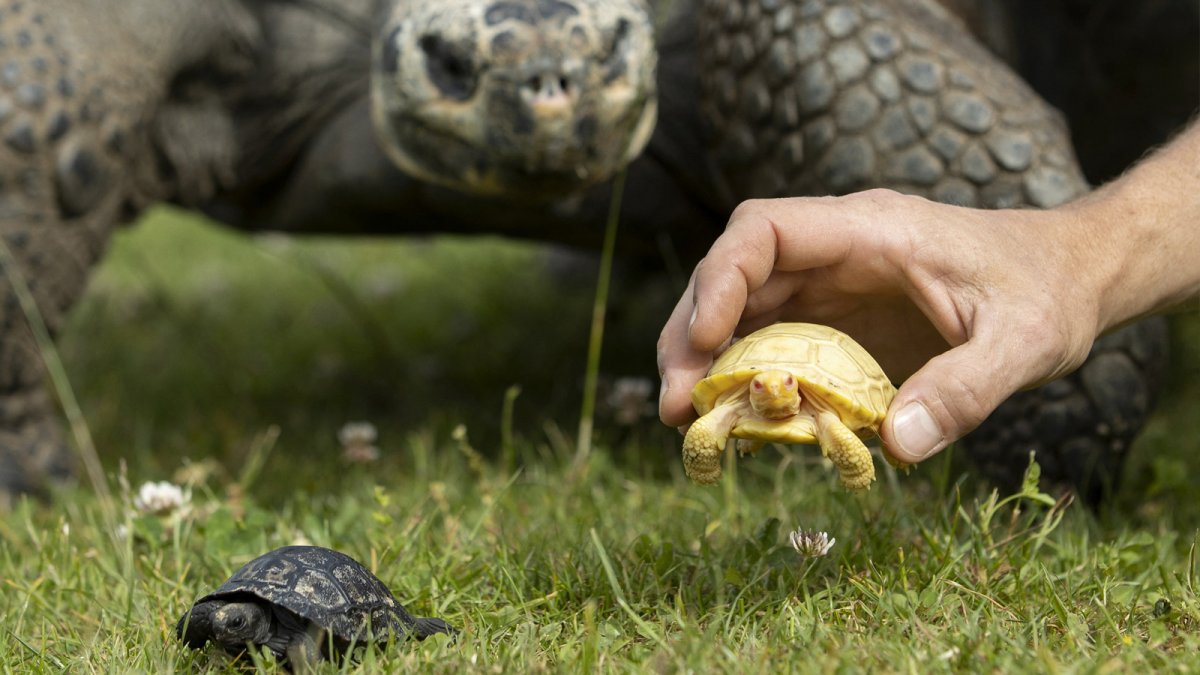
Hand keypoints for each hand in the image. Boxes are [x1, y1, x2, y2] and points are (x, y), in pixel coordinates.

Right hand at [657, 189, 1104, 462]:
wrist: (1069, 278)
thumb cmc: (1046, 294)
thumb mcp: (1023, 344)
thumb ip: (966, 390)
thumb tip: (899, 448)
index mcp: (870, 232)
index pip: (764, 230)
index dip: (720, 279)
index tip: (703, 340)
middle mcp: (837, 252)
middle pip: (734, 275)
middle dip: (692, 334)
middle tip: (676, 403)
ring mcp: (832, 286)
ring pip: (743, 310)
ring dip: (707, 360)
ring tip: (686, 418)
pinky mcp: (838, 320)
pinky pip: (774, 343)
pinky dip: (747, 380)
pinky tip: (737, 422)